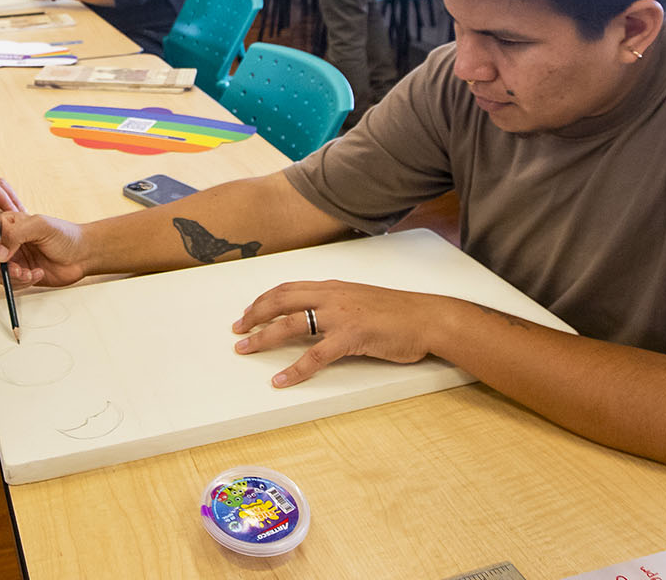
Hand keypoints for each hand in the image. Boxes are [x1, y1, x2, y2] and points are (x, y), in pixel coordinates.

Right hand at [0, 210, 90, 288]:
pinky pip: (9, 283)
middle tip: (19, 270)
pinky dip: (22, 283)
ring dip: (12, 277)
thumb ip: (16, 235)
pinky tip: (37, 274)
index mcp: (7, 224)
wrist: (82, 255)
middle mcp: (6, 241)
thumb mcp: (40, 226)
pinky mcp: (19, 274)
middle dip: (1, 268)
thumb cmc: (65, 235)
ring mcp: (12, 259)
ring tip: (30, 273)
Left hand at [231, 280, 447, 387]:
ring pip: (291, 324)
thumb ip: (337, 304)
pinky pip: (315, 356)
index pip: (288, 288)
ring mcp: (341, 316)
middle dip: (254, 315)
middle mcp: (332, 296)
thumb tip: (314, 316)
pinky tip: (281, 380)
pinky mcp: (352, 337)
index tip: (247, 311)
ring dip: (263, 338)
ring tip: (245, 349)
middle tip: (237, 330)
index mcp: (333, 286)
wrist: (428, 318)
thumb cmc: (399, 312)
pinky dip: (295, 370)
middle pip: (281, 301)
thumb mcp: (361, 300)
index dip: (263, 299)